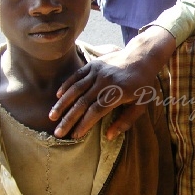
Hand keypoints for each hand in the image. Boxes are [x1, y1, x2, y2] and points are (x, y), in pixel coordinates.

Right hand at [49, 26, 176, 138]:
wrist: (142, 57)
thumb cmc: (142, 85)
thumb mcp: (142, 104)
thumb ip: (126, 120)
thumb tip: (109, 137)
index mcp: (118, 93)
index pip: (96, 111)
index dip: (84, 124)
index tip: (75, 135)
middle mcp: (105, 82)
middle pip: (83, 102)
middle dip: (69, 119)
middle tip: (58, 132)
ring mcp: (98, 71)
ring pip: (76, 89)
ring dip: (63, 104)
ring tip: (52, 117)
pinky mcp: (93, 64)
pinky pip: (76, 76)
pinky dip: (66, 85)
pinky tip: (58, 96)